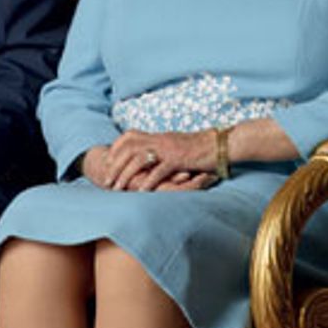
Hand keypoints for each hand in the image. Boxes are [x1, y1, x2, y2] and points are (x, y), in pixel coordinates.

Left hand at [82, 130, 215, 191]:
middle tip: (106, 181)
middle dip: (114, 165)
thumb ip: (162, 149)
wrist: (221, 144)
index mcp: (158, 136)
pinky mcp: (178, 159)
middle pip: (128, 148)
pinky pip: (158, 170)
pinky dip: (147, 182)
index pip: (128, 137)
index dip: (115, 149)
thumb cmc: (200, 147)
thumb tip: (150, 157)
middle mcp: (160, 139)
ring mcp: (168, 149)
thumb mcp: (176, 144)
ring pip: (138, 159)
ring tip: (118, 189)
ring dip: (125, 175)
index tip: (108, 162)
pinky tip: (141, 192)